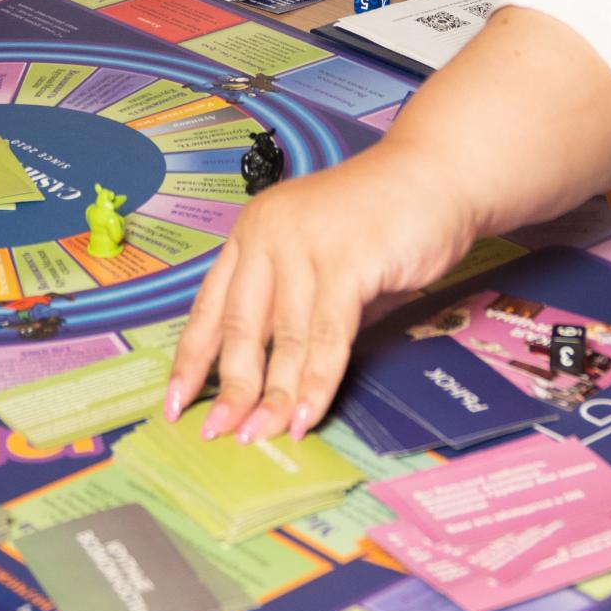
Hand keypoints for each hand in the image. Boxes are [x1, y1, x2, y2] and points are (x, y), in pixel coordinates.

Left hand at [165, 138, 482, 445]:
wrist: (436, 175)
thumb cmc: (379, 221)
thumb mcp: (319, 260)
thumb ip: (295, 308)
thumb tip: (271, 381)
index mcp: (253, 231)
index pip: (211, 305)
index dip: (190, 360)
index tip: (174, 404)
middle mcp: (270, 233)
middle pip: (242, 326)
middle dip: (231, 388)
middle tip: (220, 433)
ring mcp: (307, 244)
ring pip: (286, 338)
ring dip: (275, 396)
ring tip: (264, 435)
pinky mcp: (348, 260)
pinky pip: (328, 337)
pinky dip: (317, 383)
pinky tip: (308, 415)